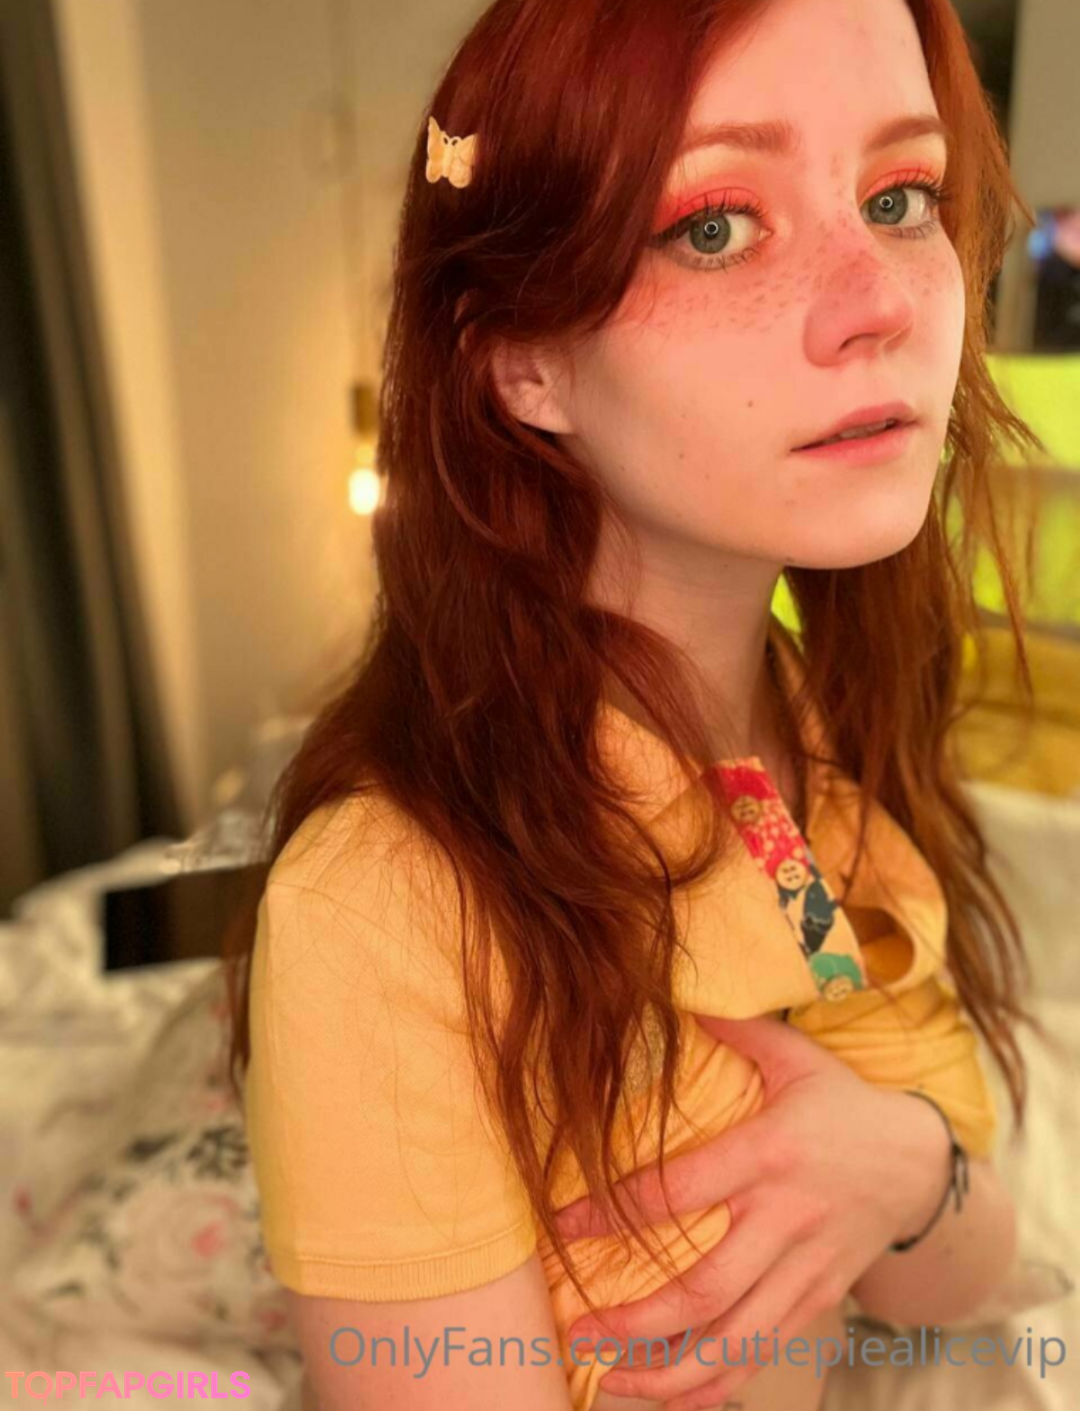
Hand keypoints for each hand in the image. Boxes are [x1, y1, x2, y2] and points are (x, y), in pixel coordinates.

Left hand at [551, 1011, 952, 1410]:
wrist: (920, 1165)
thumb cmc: (842, 1104)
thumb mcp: (796, 1056)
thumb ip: (737, 1027)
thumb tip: (673, 991)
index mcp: (771, 1155)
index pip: (680, 1190)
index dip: (615, 1211)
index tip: (561, 1226)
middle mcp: (787, 1220)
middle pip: (706, 1288)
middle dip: (636, 1319)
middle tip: (578, 1331)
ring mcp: (806, 1270)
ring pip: (735, 1340)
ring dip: (670, 1371)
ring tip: (613, 1379)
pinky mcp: (817, 1301)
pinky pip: (764, 1354)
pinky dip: (717, 1384)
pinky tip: (671, 1397)